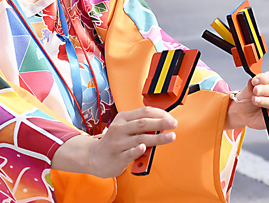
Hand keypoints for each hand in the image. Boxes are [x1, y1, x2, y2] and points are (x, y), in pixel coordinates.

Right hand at [52, 107, 177, 177]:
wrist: (94, 157)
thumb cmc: (114, 142)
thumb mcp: (123, 127)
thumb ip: (139, 125)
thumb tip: (161, 124)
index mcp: (122, 118)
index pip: (144, 112)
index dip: (159, 114)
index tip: (170, 118)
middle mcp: (119, 128)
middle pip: (143, 123)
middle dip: (160, 123)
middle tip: (174, 124)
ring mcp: (118, 143)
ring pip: (140, 138)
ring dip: (157, 137)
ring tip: (171, 137)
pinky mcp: (118, 157)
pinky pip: (129, 153)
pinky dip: (137, 150)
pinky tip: (145, 148)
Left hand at [225, 71, 268, 130]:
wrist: (244, 111)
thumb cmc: (249, 96)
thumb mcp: (246, 90)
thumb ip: (249, 87)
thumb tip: (251, 82)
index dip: (265, 78)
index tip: (254, 81)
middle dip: (264, 89)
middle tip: (255, 91)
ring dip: (265, 101)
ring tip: (255, 100)